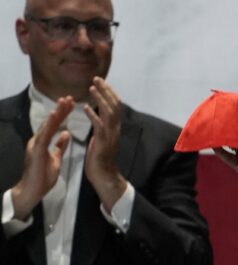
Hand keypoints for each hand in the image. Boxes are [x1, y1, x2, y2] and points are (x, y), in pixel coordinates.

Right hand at [9, 97, 73, 219]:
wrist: (32, 190)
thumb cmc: (43, 177)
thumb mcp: (56, 159)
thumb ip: (60, 146)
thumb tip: (66, 134)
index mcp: (44, 142)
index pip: (55, 125)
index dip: (63, 114)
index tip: (72, 104)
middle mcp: (39, 140)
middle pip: (51, 122)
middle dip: (60, 109)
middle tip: (70, 97)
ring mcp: (36, 144)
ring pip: (47, 125)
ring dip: (56, 113)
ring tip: (63, 102)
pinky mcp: (36, 150)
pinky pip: (43, 135)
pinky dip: (49, 125)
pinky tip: (54, 116)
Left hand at [83, 77, 126, 210]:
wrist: (105, 176)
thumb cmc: (101, 160)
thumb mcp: (101, 139)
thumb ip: (101, 127)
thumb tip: (97, 117)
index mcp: (114, 128)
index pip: (115, 106)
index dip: (109, 93)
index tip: (100, 82)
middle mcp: (115, 129)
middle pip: (114, 105)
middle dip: (106, 91)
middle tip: (96, 78)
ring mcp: (110, 135)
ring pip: (109, 112)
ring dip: (100, 98)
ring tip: (92, 87)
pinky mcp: (103, 142)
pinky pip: (99, 126)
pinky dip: (93, 115)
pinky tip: (85, 108)